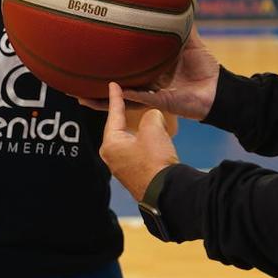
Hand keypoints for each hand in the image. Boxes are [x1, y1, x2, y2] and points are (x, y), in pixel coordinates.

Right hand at [81, 27, 219, 120]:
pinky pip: (139, 99)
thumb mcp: (190, 40)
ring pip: (118, 98)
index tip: (84, 51)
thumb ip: (181, 22)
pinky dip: (126, 96)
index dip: (103, 61)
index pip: (121, 64)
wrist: (219, 89)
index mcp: (148, 69)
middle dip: (91, 84)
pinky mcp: (158, 103)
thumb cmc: (205, 67)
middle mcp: (144, 83)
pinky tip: (111, 91)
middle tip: (68, 79)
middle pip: (112, 84)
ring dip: (99, 98)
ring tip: (77, 95)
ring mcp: (148, 95)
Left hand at [100, 82, 178, 200]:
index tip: (112, 85)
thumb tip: (152, 117)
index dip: (115, 98)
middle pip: (119, 128)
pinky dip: (143, 142)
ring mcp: (122, 168)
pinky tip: (152, 139)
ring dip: (138, 130)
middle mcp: (112, 157)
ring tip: (142, 117)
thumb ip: (150, 115)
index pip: (113, 114)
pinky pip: (137, 152)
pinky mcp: (134, 175)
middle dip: (124, 114)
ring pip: (130, 140)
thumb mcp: (153, 128)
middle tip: (124, 99)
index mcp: (111, 144)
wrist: (167, 191)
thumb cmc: (155, 160)